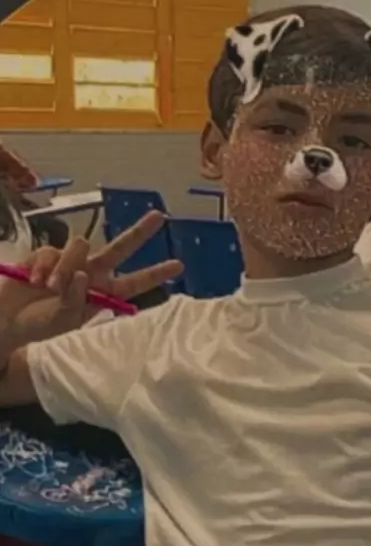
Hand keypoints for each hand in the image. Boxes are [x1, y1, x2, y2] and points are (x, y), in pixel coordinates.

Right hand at [0, 211, 182, 353]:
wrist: (9, 324)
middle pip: (120, 247)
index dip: (155, 274)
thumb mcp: (65, 320)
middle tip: (159, 216)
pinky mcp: (46, 255)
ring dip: (66, 265)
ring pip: (81, 245)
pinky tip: (35, 282)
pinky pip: (51, 250)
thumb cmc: (40, 328)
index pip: (135, 282)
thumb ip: (77, 298)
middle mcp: (91, 273)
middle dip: (140, 231)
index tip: (179, 265)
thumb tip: (83, 273)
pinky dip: (44, 266)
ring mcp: (69, 262)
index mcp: (103, 292)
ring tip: (51, 288)